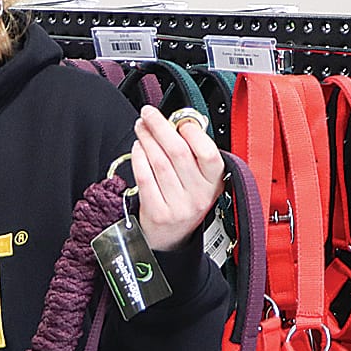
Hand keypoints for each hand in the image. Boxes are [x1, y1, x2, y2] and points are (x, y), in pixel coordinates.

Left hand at [131, 104, 225, 251]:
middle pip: (178, 152)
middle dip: (160, 127)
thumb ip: (194, 152)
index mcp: (214, 182)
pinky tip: (137, 148)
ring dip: (146, 139)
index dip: (192, 132)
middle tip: (148, 114)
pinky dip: (138, 158)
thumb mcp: (201, 178)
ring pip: (159, 162)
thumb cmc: (185, 199)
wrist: (172, 237)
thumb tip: (177, 122)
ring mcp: (178, 206)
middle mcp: (198, 195)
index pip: (208, 152)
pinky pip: (145, 178)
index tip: (179, 121)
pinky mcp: (157, 213)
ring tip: (141, 128)